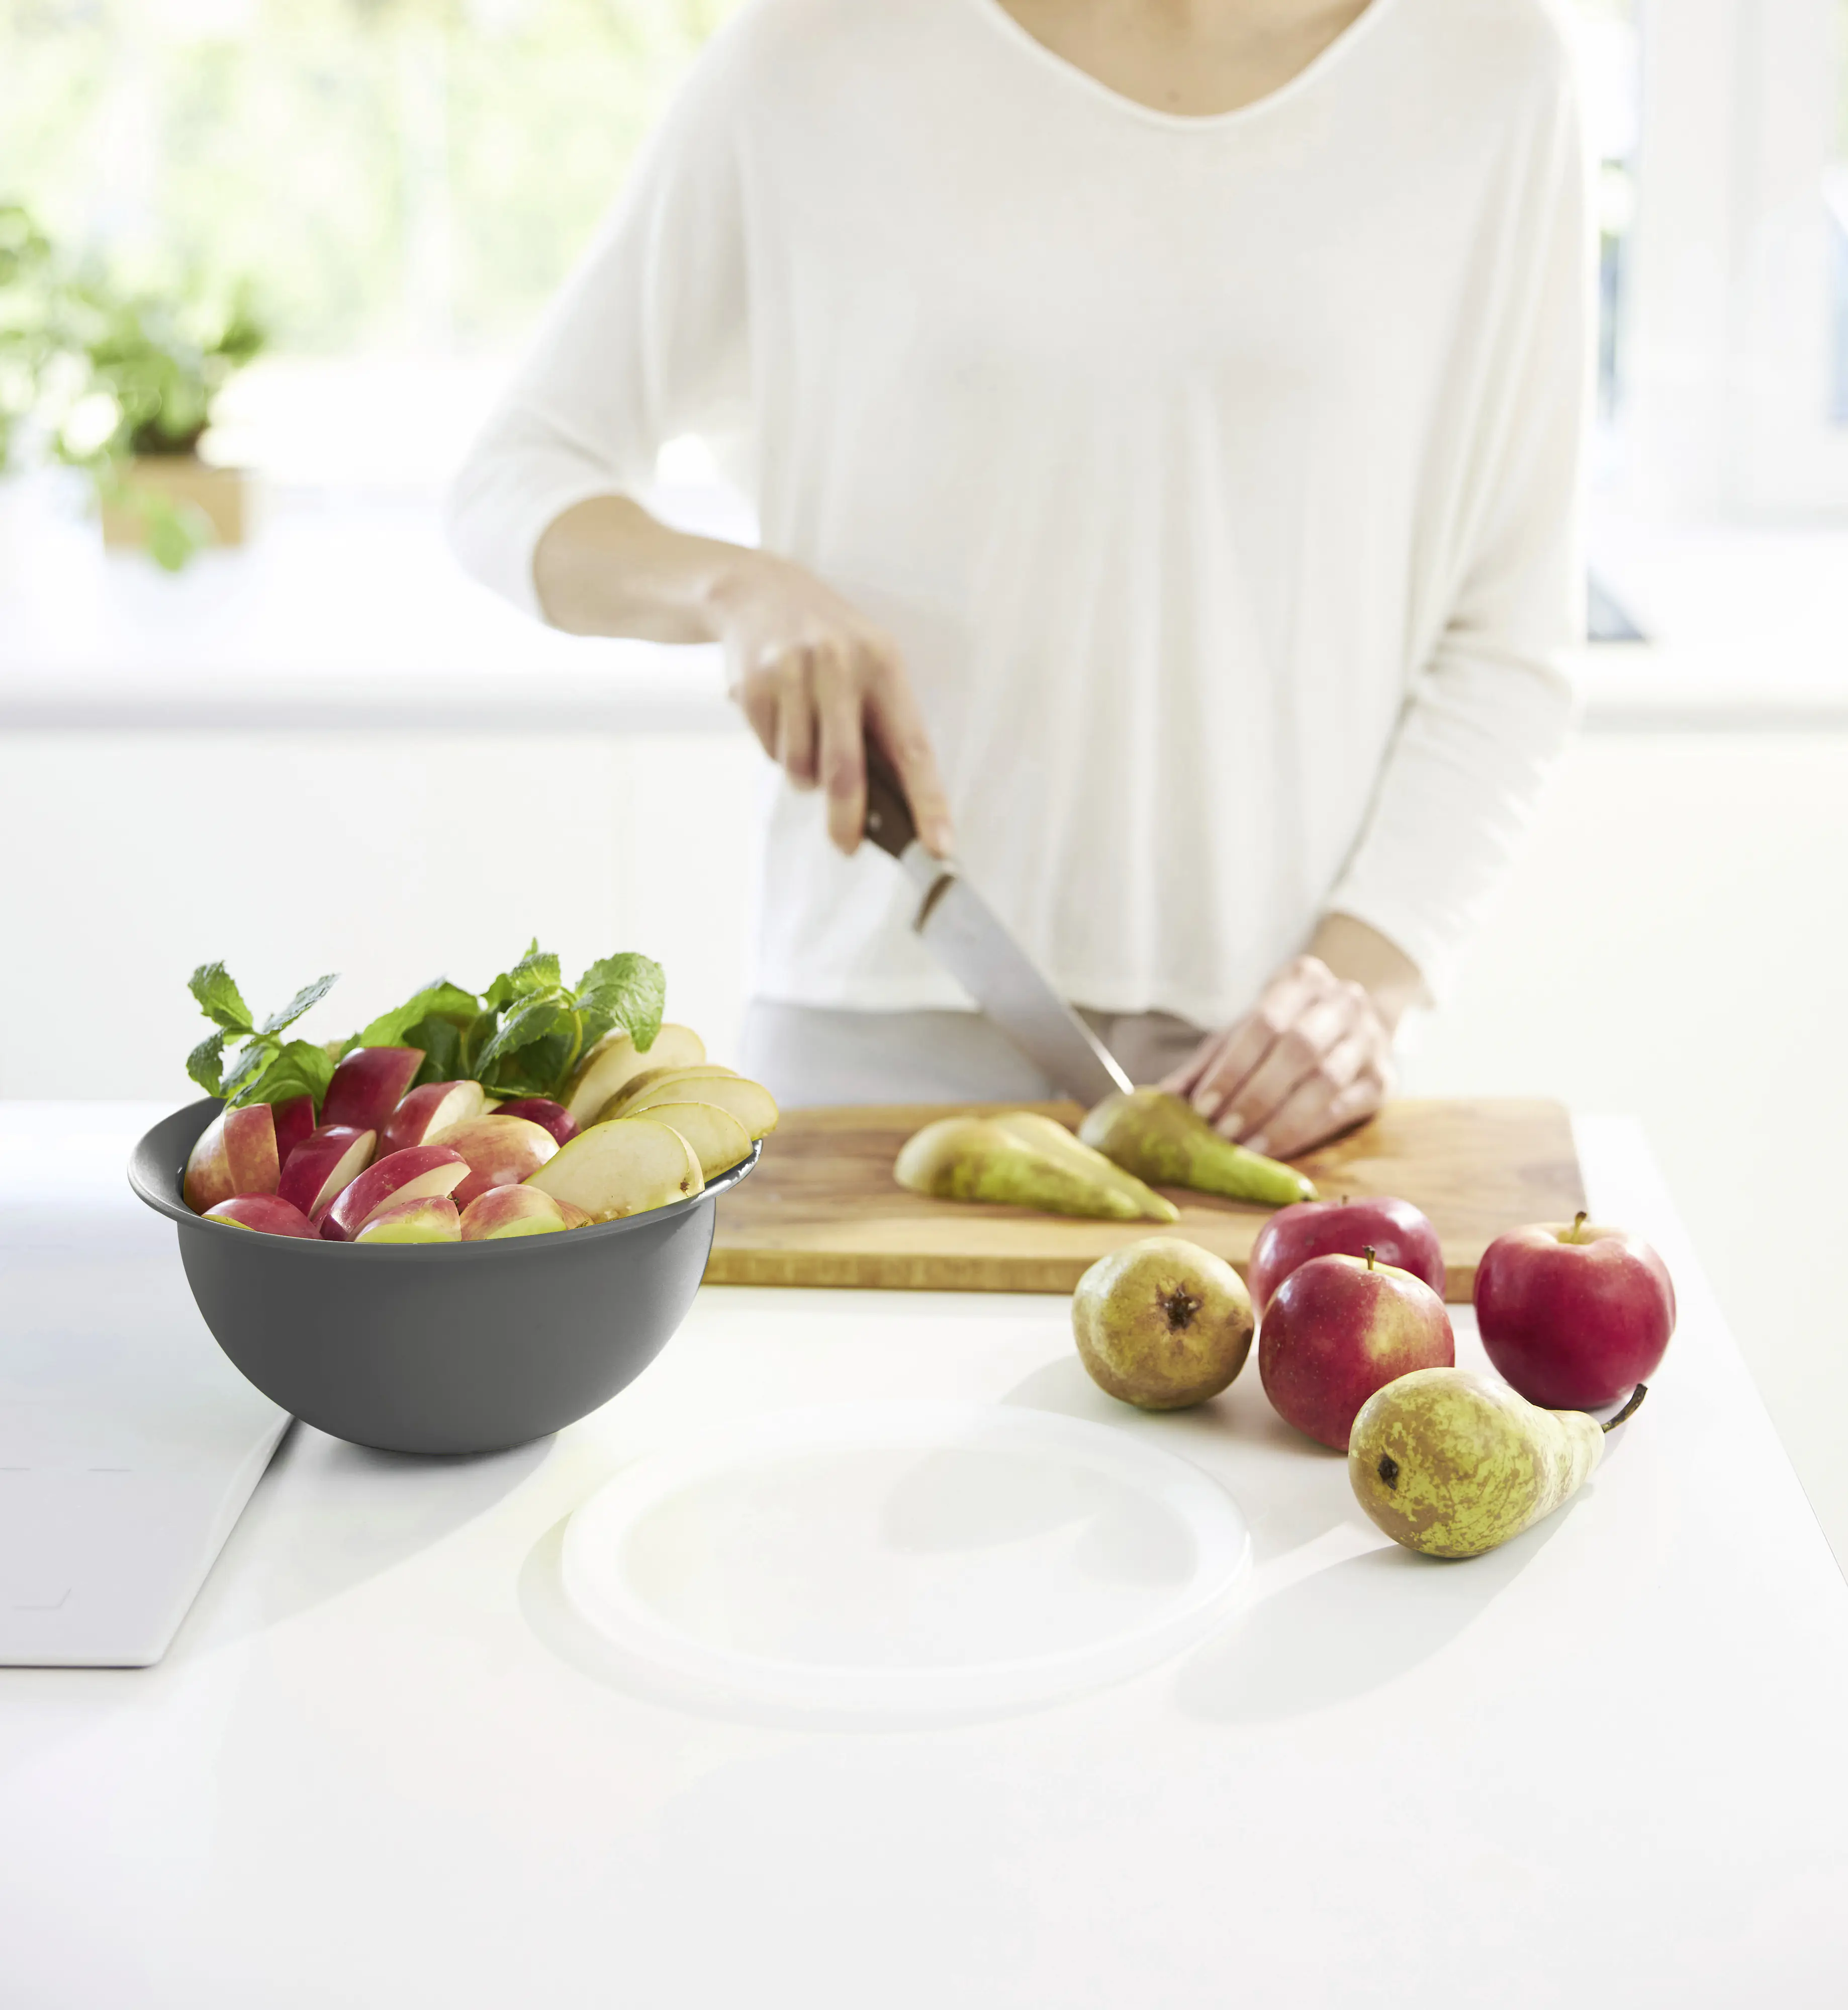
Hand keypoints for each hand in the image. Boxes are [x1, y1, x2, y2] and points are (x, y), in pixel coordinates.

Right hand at [713, 553, 953, 856]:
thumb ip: (884, 724)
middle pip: (845, 768)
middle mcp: (839, 664)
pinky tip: (781, 715)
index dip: (928, 801)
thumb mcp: (870, 662)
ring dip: (806, 775)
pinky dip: (778, 750)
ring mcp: (791, 673)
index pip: (912, 746)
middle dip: (848, 817)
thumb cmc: (830, 641)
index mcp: (883, 664)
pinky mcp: (752, 685)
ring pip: (801, 768)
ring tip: (807, 739)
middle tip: (847, 845)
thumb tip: (897, 804)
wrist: (758, 591)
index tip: (939, 846)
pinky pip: (770, 751)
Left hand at [1160, 954, 1394, 1159]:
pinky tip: (1276, 1149)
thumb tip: (1161, 1098)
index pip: (1264, 1021)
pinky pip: (1344, 1109)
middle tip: (1224, 1131)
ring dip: (1281, 1120)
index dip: (1232, 1067)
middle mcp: (1344, 1002)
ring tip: (1247, 1147)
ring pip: (1326, 1081)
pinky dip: (1306, 1132)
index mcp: (1303, 979)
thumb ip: (1207, 1062)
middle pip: (1299, 1049)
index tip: (1203, 1106)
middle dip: (1256, 1095)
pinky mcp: (1384, 1079)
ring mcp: (1370, 1040)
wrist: (1350, 1025)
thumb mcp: (1244, 1032)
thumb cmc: (1284, 1029)